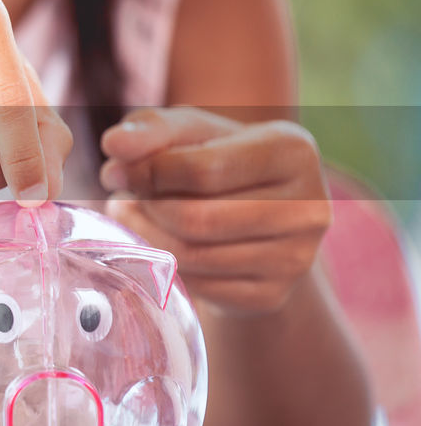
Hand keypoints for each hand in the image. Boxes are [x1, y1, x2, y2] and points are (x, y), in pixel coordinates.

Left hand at [98, 106, 331, 313]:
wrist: (249, 216)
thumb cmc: (212, 160)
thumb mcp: (184, 132)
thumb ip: (149, 129)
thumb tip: (115, 143)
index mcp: (293, 150)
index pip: (203, 169)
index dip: (147, 172)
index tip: (118, 171)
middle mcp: (309, 206)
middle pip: (196, 219)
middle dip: (145, 210)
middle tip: (122, 201)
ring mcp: (296, 257)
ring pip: (193, 256)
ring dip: (146, 239)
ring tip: (135, 219)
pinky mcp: (273, 295)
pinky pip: (199, 288)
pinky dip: (166, 268)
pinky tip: (160, 247)